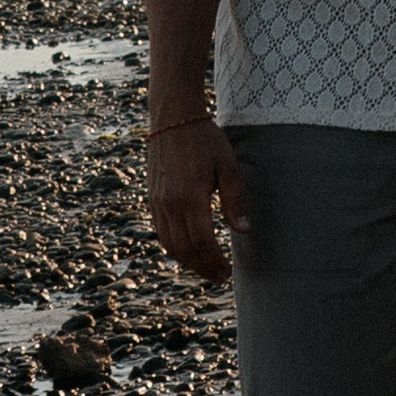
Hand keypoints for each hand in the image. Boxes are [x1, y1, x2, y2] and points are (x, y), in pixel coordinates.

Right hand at [147, 120, 248, 283]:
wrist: (173, 119)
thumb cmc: (205, 140)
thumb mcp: (228, 166)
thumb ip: (235, 201)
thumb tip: (244, 231)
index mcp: (190, 197)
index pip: (202, 242)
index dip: (214, 261)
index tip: (227, 272)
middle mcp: (169, 204)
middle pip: (184, 249)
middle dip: (202, 267)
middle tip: (218, 277)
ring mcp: (157, 202)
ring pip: (169, 245)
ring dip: (187, 262)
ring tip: (205, 269)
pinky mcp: (152, 199)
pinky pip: (160, 232)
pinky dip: (174, 248)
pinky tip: (188, 250)